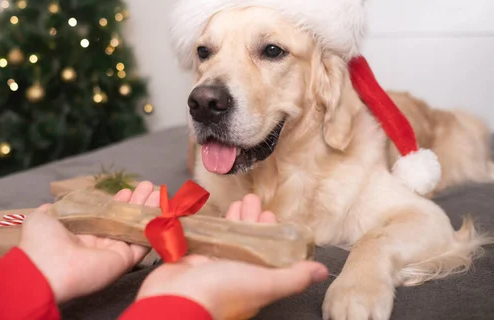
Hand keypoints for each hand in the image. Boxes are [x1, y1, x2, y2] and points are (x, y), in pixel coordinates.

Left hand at [19, 182, 159, 303]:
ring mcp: (112, 252)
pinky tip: (160, 211)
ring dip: (148, 211)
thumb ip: (49, 211)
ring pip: (135, 229)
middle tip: (149, 186)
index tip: (127, 190)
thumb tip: (49, 205)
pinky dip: (153, 228)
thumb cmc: (40, 243)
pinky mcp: (123, 261)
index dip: (117, 203)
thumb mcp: (40, 219)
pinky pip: (142, 244)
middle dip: (137, 202)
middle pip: (124, 220)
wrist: (45, 269)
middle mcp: (98, 244)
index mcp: (81, 235)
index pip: (105, 217)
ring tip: (158, 193)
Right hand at [137, 194, 327, 318]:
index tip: (270, 215)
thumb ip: (293, 277)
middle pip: (245, 240)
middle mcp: (232, 272)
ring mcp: (211, 264)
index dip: (270, 233)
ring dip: (233, 218)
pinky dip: (210, 223)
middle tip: (252, 199)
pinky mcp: (191, 256)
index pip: (265, 252)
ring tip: (238, 201)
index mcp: (252, 279)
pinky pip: (204, 236)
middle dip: (250, 219)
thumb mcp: (265, 284)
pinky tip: (212, 211)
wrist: (176, 299)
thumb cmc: (220, 293)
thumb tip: (322, 272)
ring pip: (225, 236)